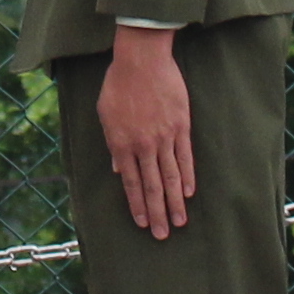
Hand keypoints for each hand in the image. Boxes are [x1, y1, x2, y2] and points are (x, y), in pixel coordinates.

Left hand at [100, 27, 194, 238]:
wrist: (141, 58)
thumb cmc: (118, 83)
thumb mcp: (105, 112)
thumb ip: (112, 143)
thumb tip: (115, 168)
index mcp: (121, 143)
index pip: (130, 182)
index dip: (136, 204)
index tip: (141, 222)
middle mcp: (143, 145)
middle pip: (152, 186)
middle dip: (156, 213)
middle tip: (162, 235)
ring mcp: (164, 137)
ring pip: (170, 177)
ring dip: (174, 202)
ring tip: (179, 222)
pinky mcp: (181, 126)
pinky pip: (185, 157)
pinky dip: (187, 176)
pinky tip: (189, 193)